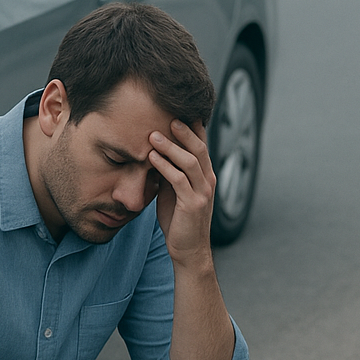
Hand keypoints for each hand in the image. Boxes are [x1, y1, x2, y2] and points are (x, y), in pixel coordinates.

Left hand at [148, 120, 215, 265]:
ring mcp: (202, 192)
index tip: (177, 109)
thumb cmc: (178, 220)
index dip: (192, 127)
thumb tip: (154, 153)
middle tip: (167, 114)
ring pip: (189, 161)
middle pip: (198, 148)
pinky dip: (165, 167)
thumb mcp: (173, 191)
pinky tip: (151, 158)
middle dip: (183, 130)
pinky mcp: (193, 204)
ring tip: (152, 135)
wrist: (188, 250)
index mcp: (205, 175)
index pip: (201, 145)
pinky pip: (179, 180)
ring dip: (171, 146)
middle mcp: (208, 180)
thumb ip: (169, 172)